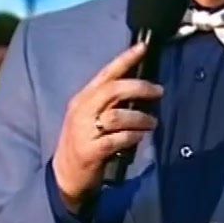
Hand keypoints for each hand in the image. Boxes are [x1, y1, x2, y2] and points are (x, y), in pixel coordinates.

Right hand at [50, 41, 162, 210]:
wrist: (65, 175)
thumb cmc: (84, 142)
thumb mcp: (91, 117)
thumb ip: (110, 103)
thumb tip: (141, 89)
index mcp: (83, 98)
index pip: (106, 73)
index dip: (125, 59)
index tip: (143, 47)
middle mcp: (82, 110)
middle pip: (113, 90)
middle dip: (140, 88)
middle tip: (159, 91)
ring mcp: (84, 131)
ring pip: (118, 115)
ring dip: (140, 117)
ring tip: (152, 123)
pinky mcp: (91, 151)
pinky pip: (117, 139)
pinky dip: (132, 137)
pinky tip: (139, 137)